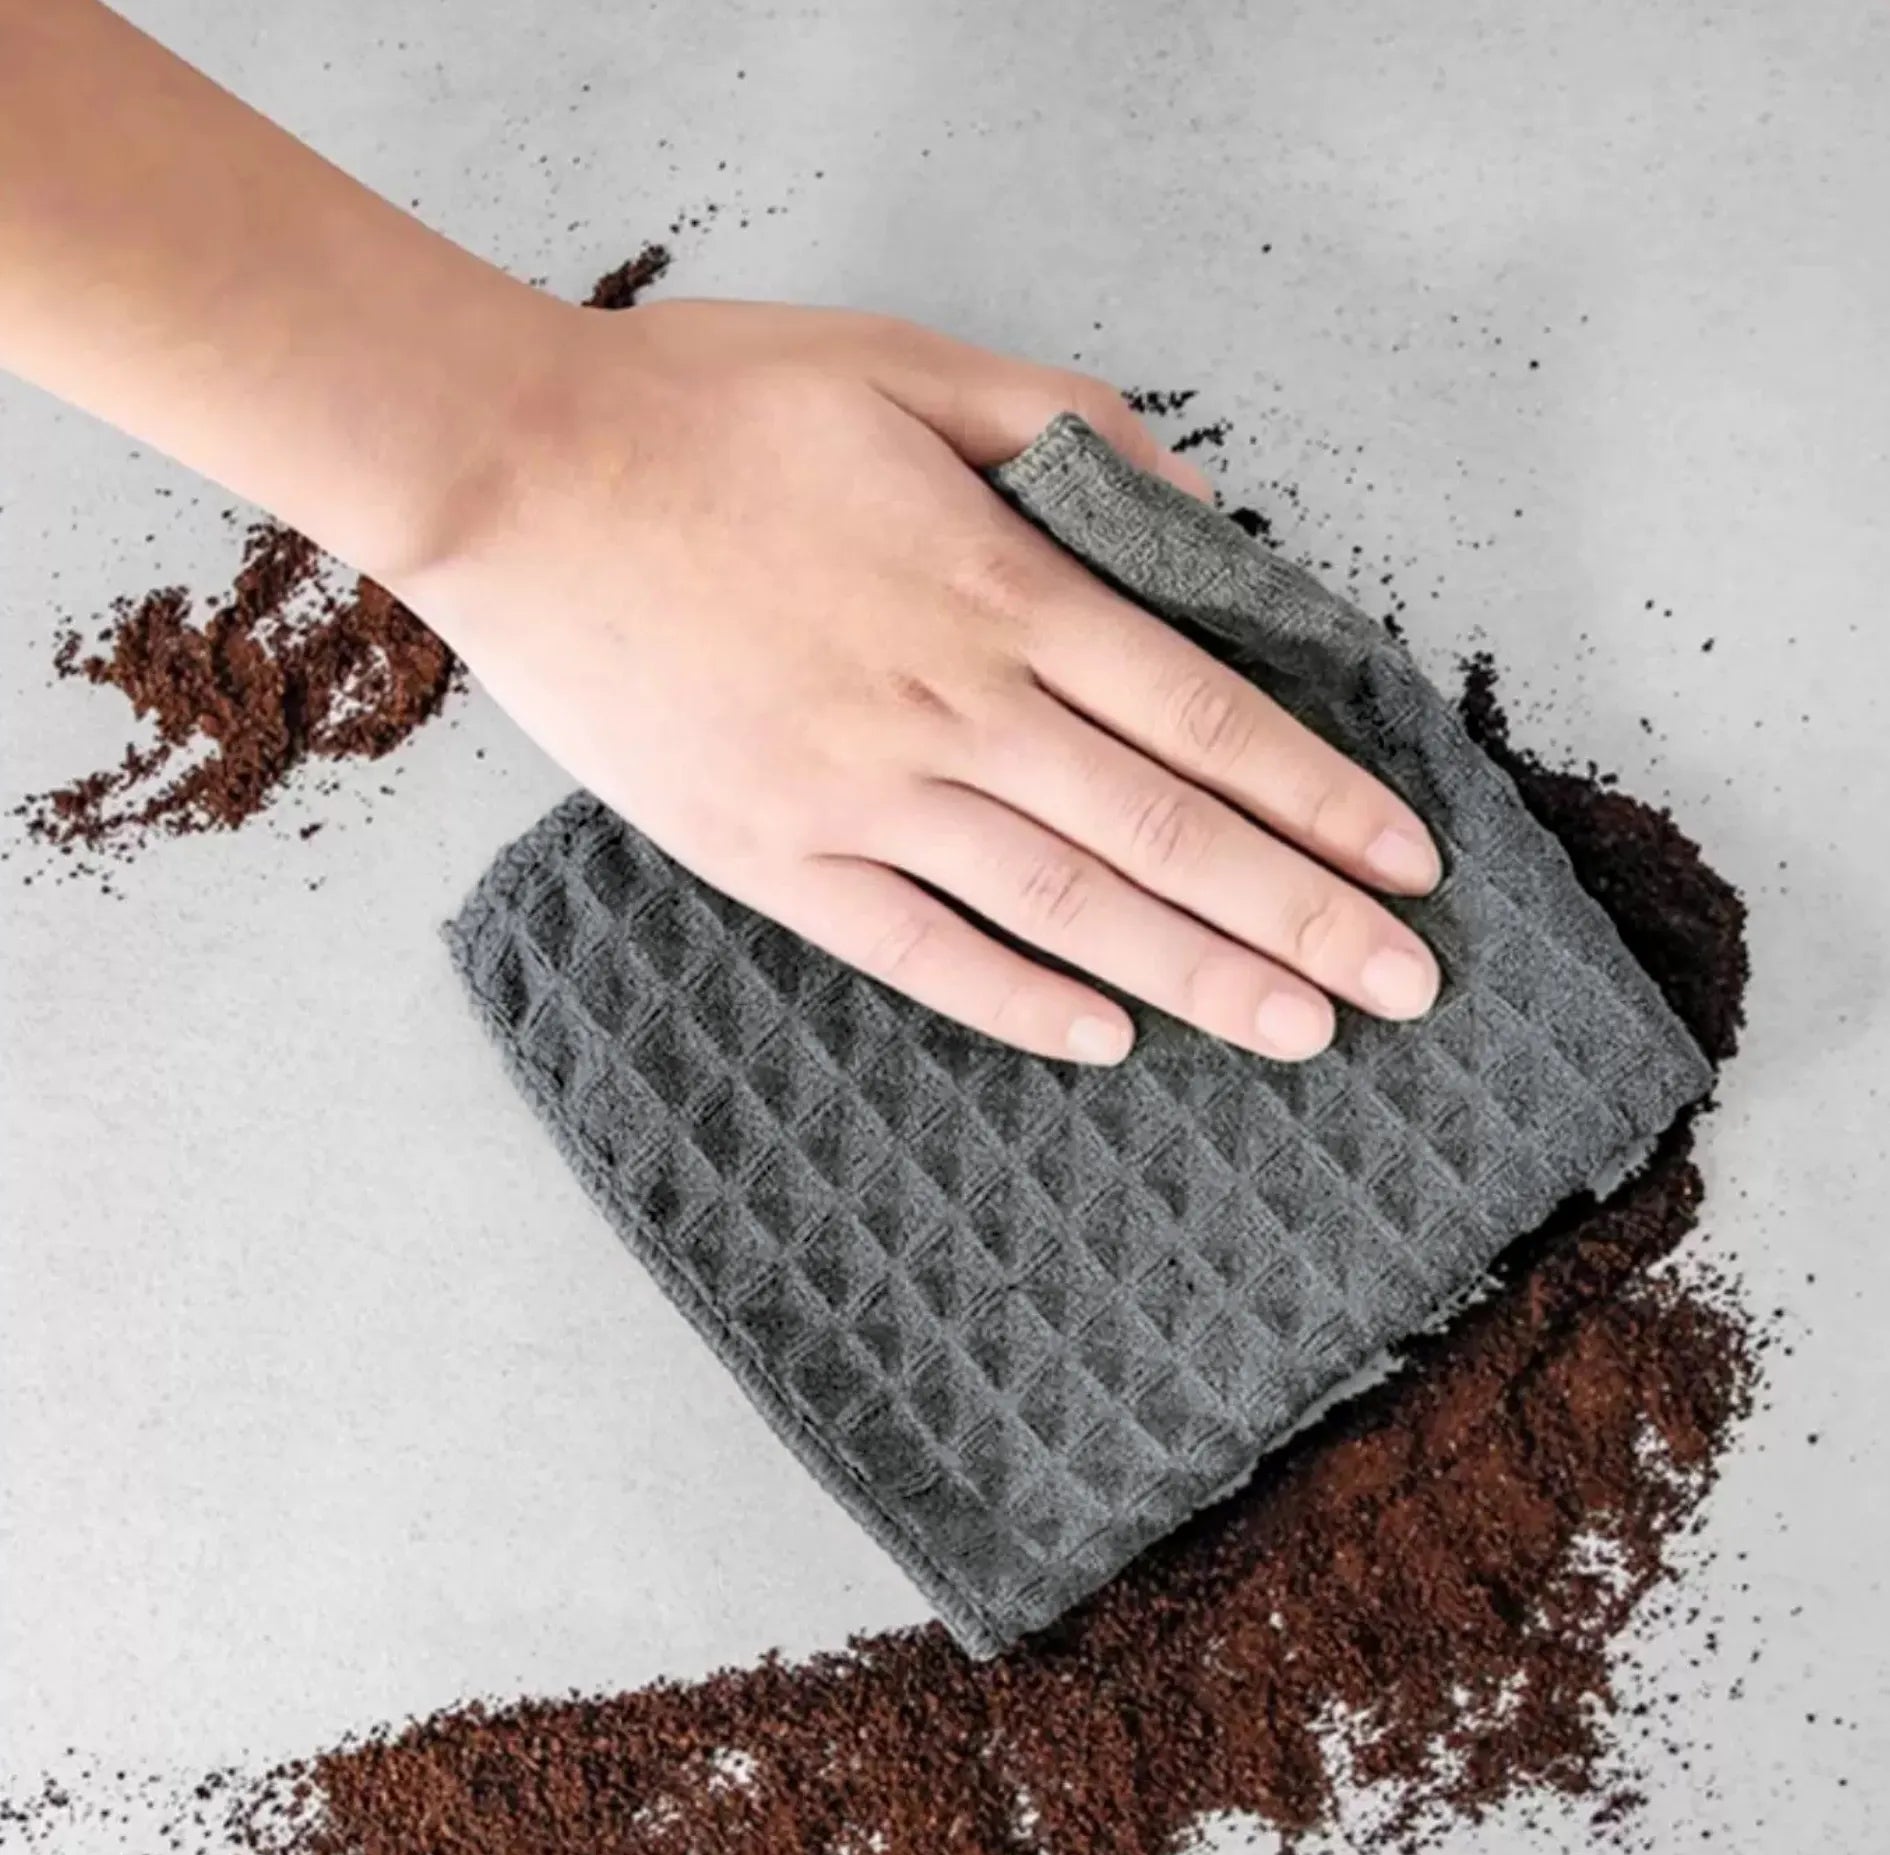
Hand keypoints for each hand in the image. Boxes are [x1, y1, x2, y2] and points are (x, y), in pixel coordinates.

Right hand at [403, 298, 1442, 1064]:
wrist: (512, 474)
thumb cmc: (705, 406)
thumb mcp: (904, 363)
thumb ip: (1067, 431)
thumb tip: (1199, 517)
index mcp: (996, 588)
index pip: (1205, 712)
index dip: (1320, 794)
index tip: (1408, 860)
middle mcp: (951, 708)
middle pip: (1164, 831)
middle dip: (1301, 914)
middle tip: (1406, 989)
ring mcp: (859, 794)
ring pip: (1064, 904)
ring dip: (1195, 975)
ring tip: (1300, 1032)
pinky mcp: (771, 853)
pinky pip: (914, 948)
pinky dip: (1015, 1000)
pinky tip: (1104, 1040)